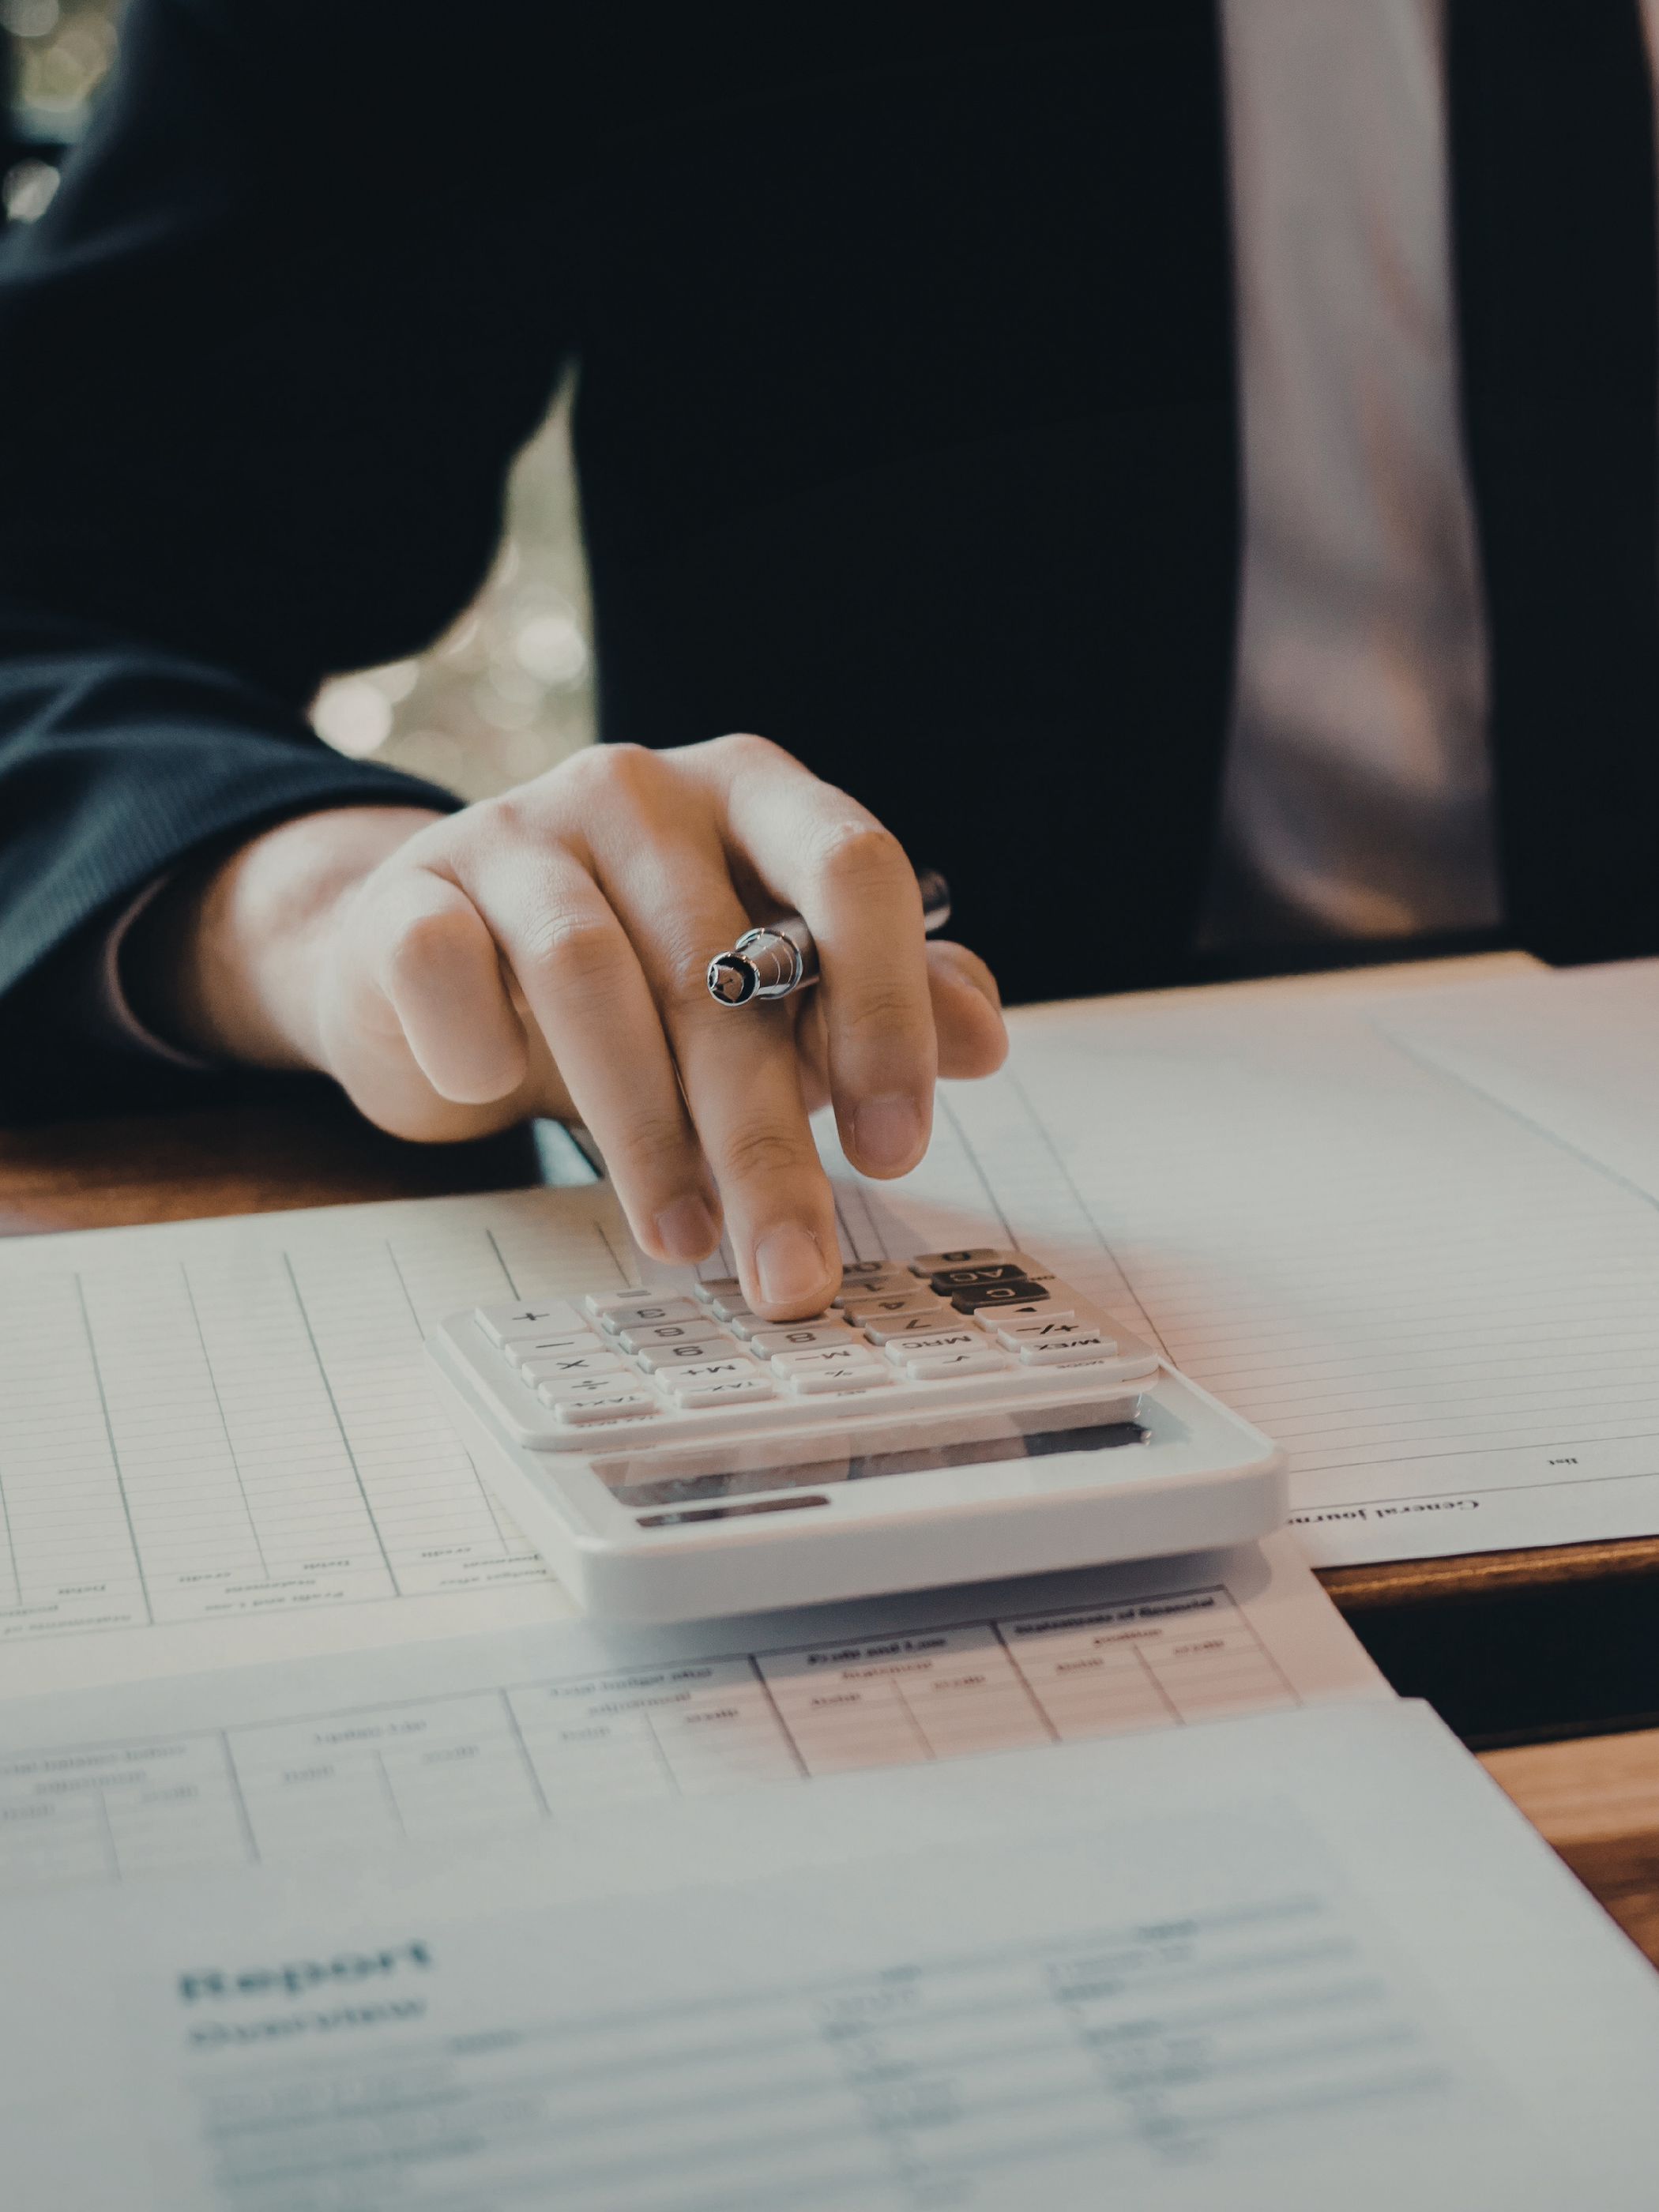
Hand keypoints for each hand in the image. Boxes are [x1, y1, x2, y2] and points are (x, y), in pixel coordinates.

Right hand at [128, 735, 1007, 1316]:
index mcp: (752, 792)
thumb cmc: (636, 978)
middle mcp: (639, 790)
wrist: (435, 956)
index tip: (898, 1151)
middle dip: (766, 1141)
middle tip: (791, 1270)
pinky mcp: (410, 893)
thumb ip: (874, 1004)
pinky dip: (478, 1051)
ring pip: (588, 976)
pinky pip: (446, 967)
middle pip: (722, 964)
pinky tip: (498, 1102)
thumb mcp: (767, 986)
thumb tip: (981, 1041)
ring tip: (680, 1241)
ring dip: (641, 1132)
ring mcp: (516, 830)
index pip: (851, 868)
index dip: (884, 1010)